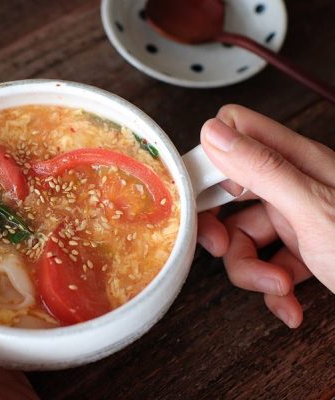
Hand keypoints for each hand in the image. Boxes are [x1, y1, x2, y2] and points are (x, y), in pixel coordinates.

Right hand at [197, 105, 334, 327]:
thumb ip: (261, 169)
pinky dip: (273, 291)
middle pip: (231, 195)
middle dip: (223, 229)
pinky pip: (269, 266)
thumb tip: (213, 131)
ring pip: (247, 237)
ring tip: (277, 289)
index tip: (196, 195)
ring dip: (252, 272)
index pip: (234, 135)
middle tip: (220, 248)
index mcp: (295, 161)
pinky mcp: (305, 251)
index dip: (207, 162)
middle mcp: (294, 185)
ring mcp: (299, 219)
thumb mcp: (312, 208)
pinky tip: (290, 305)